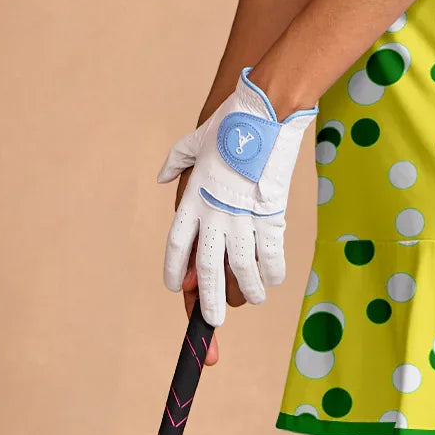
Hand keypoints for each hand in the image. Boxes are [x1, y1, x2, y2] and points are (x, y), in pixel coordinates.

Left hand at [156, 67, 318, 327]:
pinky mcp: (270, 213)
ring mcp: (243, 215)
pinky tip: (272, 281)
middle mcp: (214, 213)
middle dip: (208, 298)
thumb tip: (163, 176)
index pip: (177, 244)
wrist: (263, 113)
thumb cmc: (229, 124)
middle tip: (212, 321)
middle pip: (206, 266)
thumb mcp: (193, 141)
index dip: (175, 270)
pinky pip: (270, 251)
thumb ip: (176, 162)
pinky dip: (271, 270)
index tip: (176, 289)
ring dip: (245, 289)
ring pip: (240, 266)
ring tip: (250, 301)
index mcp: (193, 198)